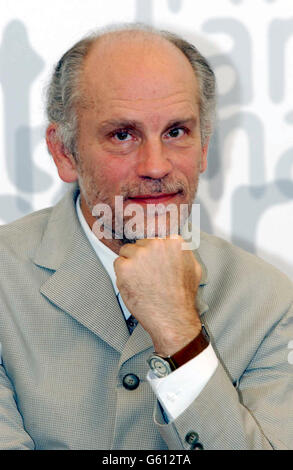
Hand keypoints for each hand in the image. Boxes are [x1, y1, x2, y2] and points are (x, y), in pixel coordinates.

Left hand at [114, 236, 201, 355]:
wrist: (172, 317)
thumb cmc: (183, 297)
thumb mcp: (193, 268)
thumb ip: (183, 252)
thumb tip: (175, 244)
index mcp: (174, 242)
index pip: (156, 239)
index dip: (154, 253)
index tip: (155, 263)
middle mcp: (156, 244)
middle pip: (140, 244)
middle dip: (142, 257)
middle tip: (148, 275)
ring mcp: (139, 254)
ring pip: (127, 251)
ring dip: (131, 264)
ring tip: (141, 281)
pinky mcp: (125, 266)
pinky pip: (118, 263)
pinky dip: (123, 274)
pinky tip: (134, 285)